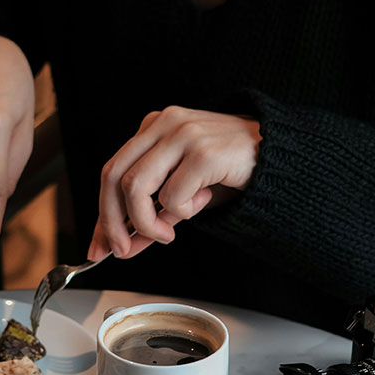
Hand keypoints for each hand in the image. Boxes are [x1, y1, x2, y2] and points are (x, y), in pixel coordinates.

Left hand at [89, 106, 260, 259]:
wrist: (276, 154)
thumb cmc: (229, 169)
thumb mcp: (183, 191)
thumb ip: (152, 213)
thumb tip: (124, 245)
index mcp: (153, 128)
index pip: (111, 171)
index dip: (101, 213)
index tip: (98, 246)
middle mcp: (163, 124)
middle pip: (114, 177)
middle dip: (113, 222)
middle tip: (125, 249)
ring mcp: (182, 135)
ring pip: (137, 187)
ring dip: (148, 222)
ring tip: (168, 232)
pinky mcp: (203, 152)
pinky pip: (173, 195)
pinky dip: (182, 211)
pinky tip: (203, 201)